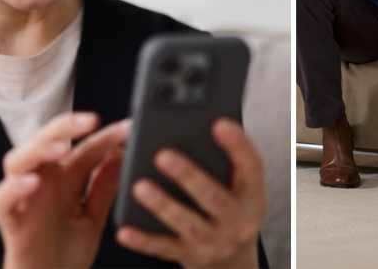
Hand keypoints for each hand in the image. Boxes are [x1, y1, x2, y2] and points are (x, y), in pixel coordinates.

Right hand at [0, 112, 128, 268]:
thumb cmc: (66, 253)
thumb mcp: (93, 217)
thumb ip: (103, 188)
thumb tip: (120, 154)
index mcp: (65, 178)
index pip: (83, 147)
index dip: (105, 136)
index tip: (129, 128)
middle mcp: (42, 182)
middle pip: (46, 142)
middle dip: (67, 126)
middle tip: (92, 121)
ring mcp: (23, 199)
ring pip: (17, 160)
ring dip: (38, 150)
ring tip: (61, 148)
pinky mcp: (9, 221)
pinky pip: (0, 199)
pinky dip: (13, 188)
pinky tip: (31, 182)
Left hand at [116, 119, 264, 268]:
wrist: (234, 258)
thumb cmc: (232, 208)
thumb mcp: (241, 185)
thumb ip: (228, 159)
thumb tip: (204, 124)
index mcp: (252, 195)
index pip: (251, 166)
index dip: (238, 145)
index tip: (219, 123)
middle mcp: (238, 221)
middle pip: (214, 198)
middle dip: (189, 176)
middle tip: (163, 155)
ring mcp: (214, 241)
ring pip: (188, 224)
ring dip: (163, 205)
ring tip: (140, 186)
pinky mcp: (191, 256)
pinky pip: (165, 248)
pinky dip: (144, 240)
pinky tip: (125, 230)